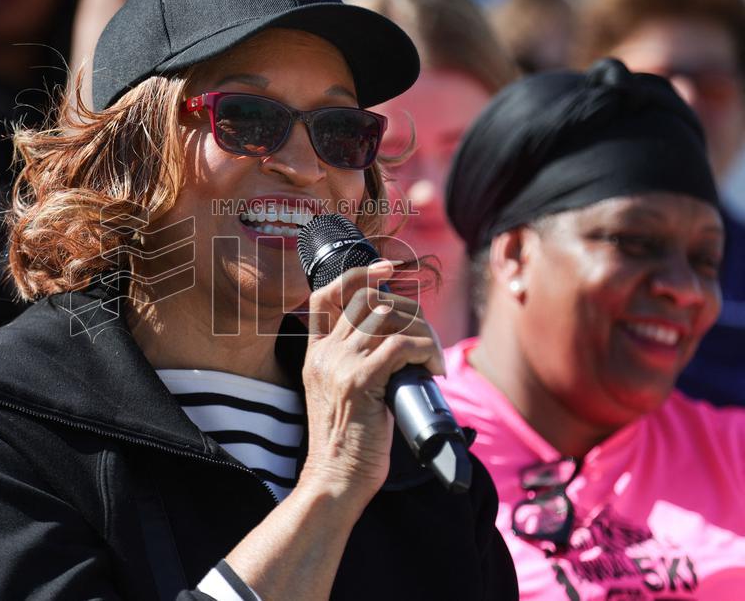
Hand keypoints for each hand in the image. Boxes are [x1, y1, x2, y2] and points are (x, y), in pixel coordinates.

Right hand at [299, 260, 444, 504]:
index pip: (325, 296)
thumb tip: (396, 341)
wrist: (335, 478)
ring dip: (424, 333)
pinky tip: (433, 372)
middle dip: (408, 309)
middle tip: (427, 336)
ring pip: (390, 318)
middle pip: (369, 300)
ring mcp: (340, 364)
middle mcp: (324, 353)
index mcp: (315, 354)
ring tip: (433, 360)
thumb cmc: (348, 444)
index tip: (384, 270)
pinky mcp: (361, 381)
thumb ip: (354, 365)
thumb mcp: (340, 394)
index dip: (356, 275)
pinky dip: (426, 352)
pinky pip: (402, 346)